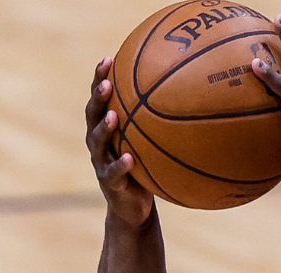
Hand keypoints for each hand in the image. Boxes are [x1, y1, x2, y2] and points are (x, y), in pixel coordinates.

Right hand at [85, 57, 154, 227]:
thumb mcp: (150, 143)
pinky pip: (113, 172)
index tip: (108, 58)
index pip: (100, 98)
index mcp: (105, 127)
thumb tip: (189, 94)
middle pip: (92, 114)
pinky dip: (121, 165)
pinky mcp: (108, 183)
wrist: (134, 207)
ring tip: (113, 117)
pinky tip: (129, 158)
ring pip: (96, 142)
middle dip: (98, 98)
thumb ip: (159, 122)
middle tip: (107, 83)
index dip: (100, 78)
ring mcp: (100, 162)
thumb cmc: (145, 169)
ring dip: (103, 128)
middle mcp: (98, 141)